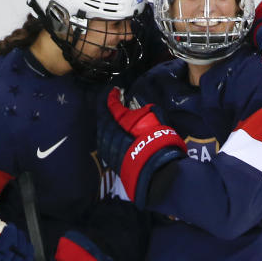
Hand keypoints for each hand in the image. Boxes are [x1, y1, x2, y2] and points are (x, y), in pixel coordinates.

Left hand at [96, 88, 186, 204]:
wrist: (156, 170)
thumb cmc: (158, 142)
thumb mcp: (158, 120)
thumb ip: (150, 111)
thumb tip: (148, 107)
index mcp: (120, 120)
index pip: (111, 104)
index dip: (112, 95)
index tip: (115, 90)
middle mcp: (110, 132)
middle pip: (103, 118)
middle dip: (106, 110)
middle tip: (111, 104)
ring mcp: (108, 147)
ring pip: (103, 131)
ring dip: (107, 124)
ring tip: (113, 120)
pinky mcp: (110, 160)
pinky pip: (106, 143)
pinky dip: (109, 136)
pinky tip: (115, 136)